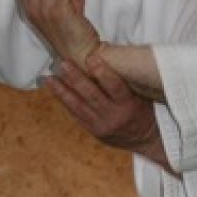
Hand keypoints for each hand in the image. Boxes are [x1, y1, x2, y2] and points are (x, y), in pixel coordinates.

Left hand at [46, 55, 174, 172]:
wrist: (146, 139)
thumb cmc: (145, 111)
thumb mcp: (142, 96)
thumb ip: (126, 82)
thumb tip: (108, 57)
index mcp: (129, 105)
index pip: (115, 86)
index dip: (103, 72)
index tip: (91, 57)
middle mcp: (114, 116)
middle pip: (92, 95)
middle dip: (76, 78)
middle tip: (63, 64)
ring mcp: (101, 125)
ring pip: (79, 106)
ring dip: (62, 90)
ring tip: (50, 77)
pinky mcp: (93, 131)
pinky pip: (76, 115)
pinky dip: (65, 101)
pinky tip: (55, 90)